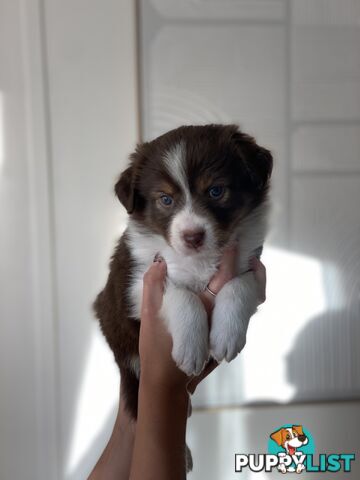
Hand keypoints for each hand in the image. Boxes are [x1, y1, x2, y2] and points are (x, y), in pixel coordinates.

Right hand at [139, 248, 266, 390]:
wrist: (168, 383)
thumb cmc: (156, 350)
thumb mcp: (149, 318)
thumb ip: (152, 288)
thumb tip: (159, 262)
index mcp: (204, 309)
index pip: (224, 278)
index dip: (229, 258)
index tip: (231, 240)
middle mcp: (220, 317)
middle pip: (242, 286)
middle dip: (246, 265)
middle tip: (244, 244)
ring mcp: (226, 328)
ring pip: (245, 299)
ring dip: (247, 278)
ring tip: (247, 258)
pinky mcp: (224, 333)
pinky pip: (240, 309)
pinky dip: (243, 293)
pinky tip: (235, 281)